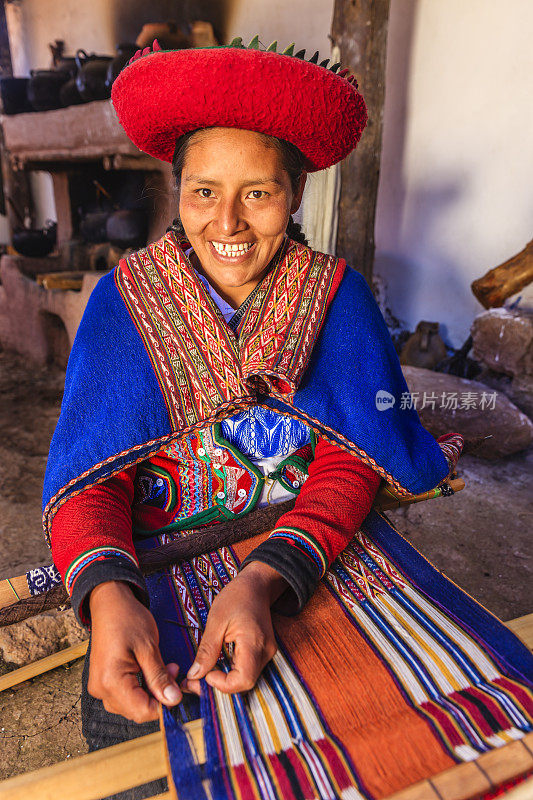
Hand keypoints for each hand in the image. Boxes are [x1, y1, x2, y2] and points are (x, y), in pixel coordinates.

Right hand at [88, 581, 181, 722]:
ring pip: (131, 704)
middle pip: (136, 710)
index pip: (142, 711)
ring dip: (151, 691)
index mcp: (110, 681)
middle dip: (159, 696)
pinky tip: (151, 671)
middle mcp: (101, 689)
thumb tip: (173, 700)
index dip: (164, 705)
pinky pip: (125, 694)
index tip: (179, 689)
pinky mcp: (103, 681)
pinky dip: (141, 687)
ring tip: (166, 668)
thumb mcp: (148, 647)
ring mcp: (99, 686)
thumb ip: (159, 677)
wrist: (109, 603)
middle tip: (174, 671)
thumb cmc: (127, 619)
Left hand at [181, 561, 287, 694]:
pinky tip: (217, 666)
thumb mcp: (216, 620)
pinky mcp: (263, 652)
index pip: (243, 680)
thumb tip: (194, 675)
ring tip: (203, 673)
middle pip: (245, 683)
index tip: (206, 673)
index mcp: (254, 643)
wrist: (256, 586)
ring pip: (246, 679)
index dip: (223, 684)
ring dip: (224, 680)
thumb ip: (207, 650)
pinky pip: (247, 670)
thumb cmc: (236, 597)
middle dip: (220, 686)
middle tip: (195, 680)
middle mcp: (266, 652)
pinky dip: (231, 672)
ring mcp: (267, 653)